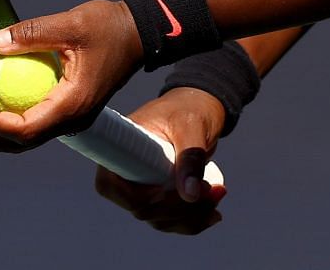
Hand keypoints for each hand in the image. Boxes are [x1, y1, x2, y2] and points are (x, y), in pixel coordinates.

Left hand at [0, 0, 143, 153]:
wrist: (140, 32)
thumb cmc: (109, 26)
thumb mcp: (70, 23)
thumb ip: (32, 33)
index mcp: (73, 103)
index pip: (26, 127)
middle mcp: (73, 118)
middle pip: (23, 142)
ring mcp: (73, 116)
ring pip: (29, 137)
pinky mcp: (71, 108)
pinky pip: (38, 123)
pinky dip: (13, 122)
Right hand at [93, 87, 228, 233]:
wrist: (201, 107)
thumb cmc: (190, 108)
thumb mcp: (192, 125)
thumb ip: (191, 157)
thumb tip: (190, 195)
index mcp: (122, 147)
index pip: (110, 186)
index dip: (136, 197)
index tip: (166, 189)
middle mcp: (127, 170)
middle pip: (141, 208)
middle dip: (178, 208)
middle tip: (211, 190)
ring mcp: (143, 185)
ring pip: (158, 219)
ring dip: (190, 216)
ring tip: (218, 194)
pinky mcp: (161, 195)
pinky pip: (171, 219)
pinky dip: (192, 221)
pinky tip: (213, 214)